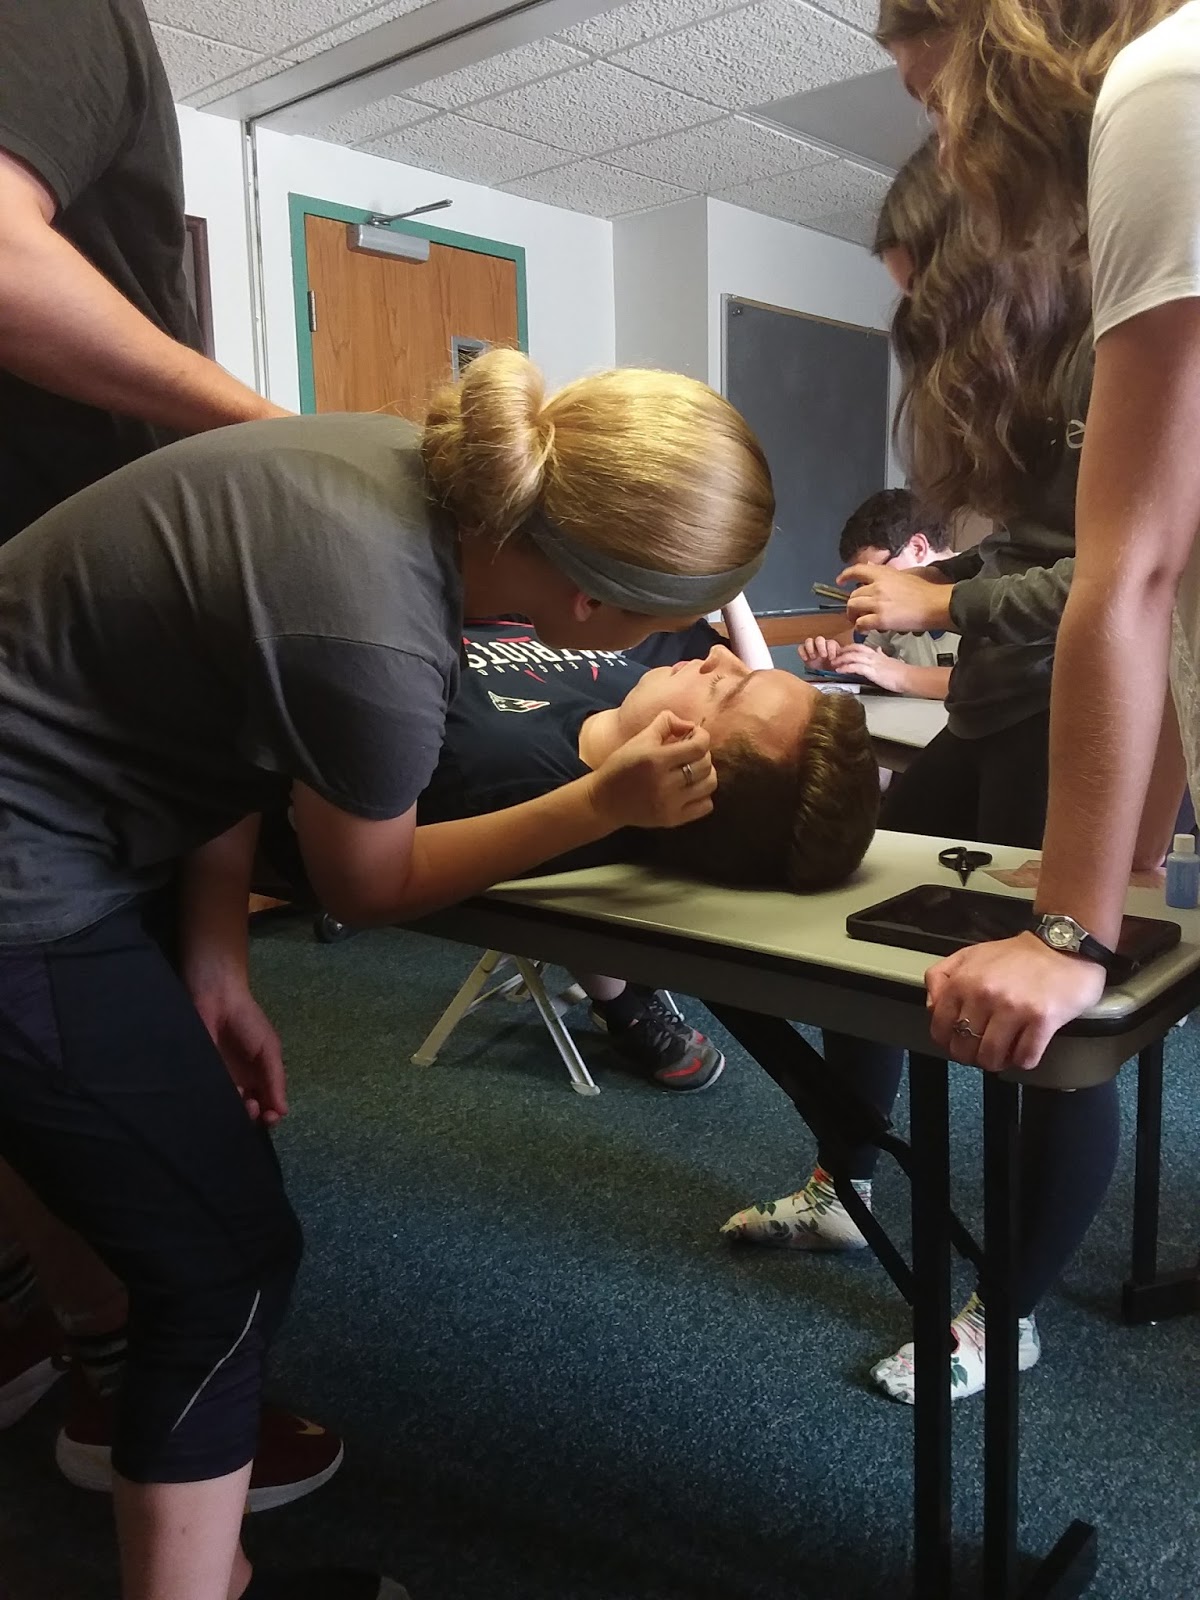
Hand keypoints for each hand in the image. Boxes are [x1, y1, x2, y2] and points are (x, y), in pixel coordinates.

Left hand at [191, 981, 288, 1125]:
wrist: (216, 1001)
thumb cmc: (248, 1022)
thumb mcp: (269, 1049)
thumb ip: (276, 1079)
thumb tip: (284, 1111)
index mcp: (260, 1076)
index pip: (268, 1105)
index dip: (271, 1115)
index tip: (271, 1117)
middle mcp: (240, 1083)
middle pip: (249, 1111)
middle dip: (253, 1117)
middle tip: (252, 1108)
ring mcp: (219, 1082)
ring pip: (227, 1108)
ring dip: (235, 1113)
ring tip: (238, 1103)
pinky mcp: (199, 1079)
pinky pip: (207, 1098)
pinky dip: (213, 1106)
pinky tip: (218, 1103)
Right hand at [588, 710, 715, 829]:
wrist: (605, 801)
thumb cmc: (622, 765)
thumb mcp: (639, 739)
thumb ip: (666, 723)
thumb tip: (691, 725)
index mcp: (656, 760)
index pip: (698, 746)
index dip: (702, 736)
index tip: (695, 735)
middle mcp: (665, 783)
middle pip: (705, 765)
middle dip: (703, 754)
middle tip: (691, 753)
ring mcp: (670, 804)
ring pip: (709, 785)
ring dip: (707, 774)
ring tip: (694, 770)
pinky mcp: (672, 820)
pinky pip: (706, 806)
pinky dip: (704, 795)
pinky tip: (692, 789)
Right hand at [799, 636, 843, 667]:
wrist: (822, 673)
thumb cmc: (831, 668)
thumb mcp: (838, 666)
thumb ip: (840, 663)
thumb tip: (841, 663)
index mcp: (831, 646)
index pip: (831, 643)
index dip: (831, 650)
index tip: (831, 659)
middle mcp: (821, 644)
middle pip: (819, 639)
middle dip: (821, 647)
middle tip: (823, 656)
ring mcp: (811, 646)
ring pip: (809, 640)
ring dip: (810, 648)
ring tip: (813, 658)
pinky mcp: (803, 651)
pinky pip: (801, 647)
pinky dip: (802, 652)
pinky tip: (806, 659)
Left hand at [822, 643, 908, 692]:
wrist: (908, 677)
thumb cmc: (901, 672)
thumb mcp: (889, 660)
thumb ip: (882, 655)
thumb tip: (878, 650)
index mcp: (876, 654)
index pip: (859, 647)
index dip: (848, 648)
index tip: (841, 653)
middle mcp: (873, 656)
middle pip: (854, 648)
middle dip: (842, 652)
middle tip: (833, 657)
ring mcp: (872, 663)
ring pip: (853, 656)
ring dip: (841, 659)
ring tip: (833, 664)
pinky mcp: (872, 671)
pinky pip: (856, 667)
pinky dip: (846, 667)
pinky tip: (840, 670)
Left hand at [838, 564, 954, 633]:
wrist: (935, 604)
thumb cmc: (925, 592)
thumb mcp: (904, 575)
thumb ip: (887, 576)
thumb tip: (873, 571)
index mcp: (883, 574)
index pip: (857, 570)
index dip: (846, 575)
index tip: (840, 580)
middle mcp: (877, 586)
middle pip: (853, 595)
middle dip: (852, 604)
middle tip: (856, 612)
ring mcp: (878, 602)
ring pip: (853, 608)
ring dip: (853, 616)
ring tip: (859, 621)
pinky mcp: (881, 619)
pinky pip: (861, 623)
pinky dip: (860, 627)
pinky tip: (865, 628)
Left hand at [925, 931, 1106, 1072]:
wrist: (1064, 945)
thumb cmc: (1019, 955)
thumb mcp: (970, 955)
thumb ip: (942, 976)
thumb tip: (933, 1006)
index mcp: (964, 981)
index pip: (940, 1028)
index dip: (948, 1042)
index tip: (958, 1043)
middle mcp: (985, 995)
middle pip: (965, 1048)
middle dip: (972, 1055)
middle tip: (983, 1050)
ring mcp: (1014, 1009)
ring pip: (991, 1057)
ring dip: (997, 1061)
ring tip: (1005, 1052)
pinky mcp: (1042, 1020)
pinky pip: (1025, 1057)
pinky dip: (1024, 1060)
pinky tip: (1026, 1048)